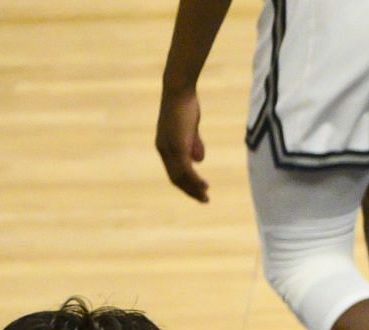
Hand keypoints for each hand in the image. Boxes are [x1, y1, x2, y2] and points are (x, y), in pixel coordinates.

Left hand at [156, 87, 209, 201]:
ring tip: (205, 196)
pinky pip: (185, 169)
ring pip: (180, 177)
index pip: (174, 171)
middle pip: (175, 178)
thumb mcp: (190, 128)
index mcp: (165, 146)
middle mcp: (164, 150)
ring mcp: (169, 148)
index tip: (198, 190)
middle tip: (203, 200)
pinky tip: (203, 185)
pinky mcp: (177, 146)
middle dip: (189, 191)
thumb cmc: (185, 105)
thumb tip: (198, 160)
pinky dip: (194, 180)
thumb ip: (193, 144)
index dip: (186, 183)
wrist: (179, 91)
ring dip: (193, 188)